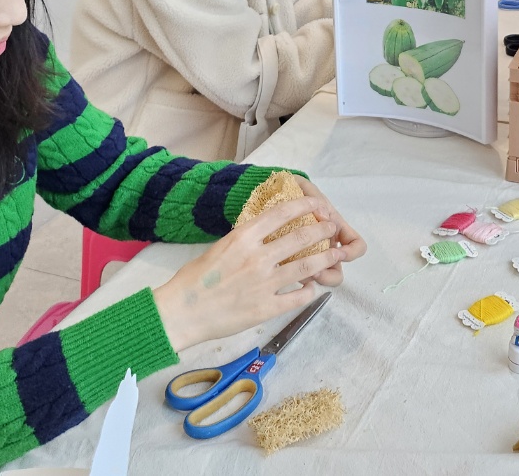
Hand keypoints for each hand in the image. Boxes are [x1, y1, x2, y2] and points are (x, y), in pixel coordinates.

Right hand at [152, 196, 344, 353]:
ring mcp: (264, 284)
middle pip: (301, 237)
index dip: (306, 207)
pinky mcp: (266, 308)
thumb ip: (246, 239)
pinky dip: (309, 290)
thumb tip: (266, 233)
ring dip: (326, 258)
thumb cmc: (195, 278)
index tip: (318, 205)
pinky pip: (297, 297)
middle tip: (332, 228)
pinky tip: (313, 286)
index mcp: (244, 237)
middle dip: (323, 230)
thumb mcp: (220, 246)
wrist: (182, 312)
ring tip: (336, 253)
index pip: (283, 213)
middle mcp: (258, 257)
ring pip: (307, 266)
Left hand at [295, 177, 367, 287]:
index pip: (357, 246)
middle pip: (337, 272)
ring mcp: (308, 257)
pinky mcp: (290, 264)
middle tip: (316, 270)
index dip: (352, 252)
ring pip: (319, 279)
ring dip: (313, 279)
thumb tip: (323, 215)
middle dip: (329, 274)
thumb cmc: (290, 192)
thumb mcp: (303, 188)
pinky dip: (296, 278)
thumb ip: (313, 196)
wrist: (267, 195)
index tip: (339, 251)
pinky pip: (298, 278)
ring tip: (299, 273)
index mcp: (333, 229)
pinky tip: (284, 272)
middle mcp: (324, 246)